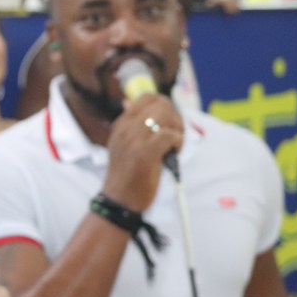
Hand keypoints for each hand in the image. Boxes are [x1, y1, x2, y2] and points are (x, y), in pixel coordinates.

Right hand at [101, 94, 182, 211]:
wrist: (119, 199)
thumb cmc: (125, 174)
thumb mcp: (121, 144)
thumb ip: (129, 124)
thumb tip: (128, 101)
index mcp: (121, 124)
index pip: (146, 98)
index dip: (164, 105)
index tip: (168, 120)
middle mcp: (126, 128)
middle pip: (160, 104)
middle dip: (174, 117)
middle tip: (175, 134)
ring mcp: (135, 139)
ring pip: (166, 116)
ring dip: (177, 129)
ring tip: (174, 144)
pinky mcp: (146, 152)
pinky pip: (170, 135)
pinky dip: (177, 142)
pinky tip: (173, 152)